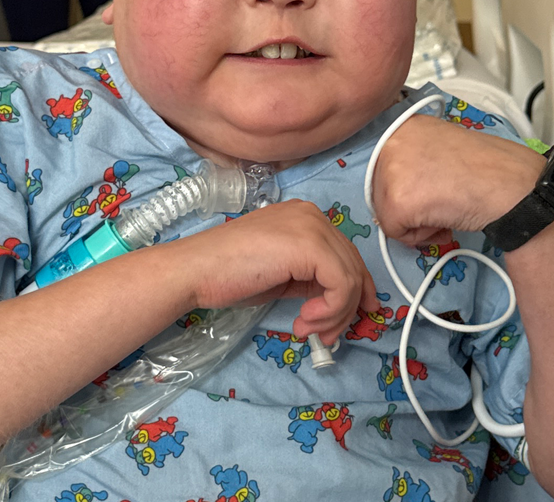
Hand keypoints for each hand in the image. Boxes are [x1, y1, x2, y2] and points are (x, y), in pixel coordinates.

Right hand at [172, 201, 378, 343]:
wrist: (198, 269)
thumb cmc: (229, 273)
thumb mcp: (281, 273)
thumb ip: (310, 277)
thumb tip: (338, 302)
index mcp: (305, 218)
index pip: (345, 254)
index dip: (355, 289)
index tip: (348, 319)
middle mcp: (313, 215)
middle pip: (352, 265)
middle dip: (346, 308)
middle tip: (326, 336)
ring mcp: (313, 227)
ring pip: (350, 278)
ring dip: (334, 315)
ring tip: (308, 330)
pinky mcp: (311, 246)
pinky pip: (341, 285)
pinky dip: (330, 310)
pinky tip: (306, 320)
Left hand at [370, 115, 543, 247]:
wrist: (513, 186)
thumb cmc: (486, 170)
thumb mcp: (439, 147)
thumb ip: (412, 159)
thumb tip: (392, 184)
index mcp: (403, 125)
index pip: (382, 168)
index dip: (407, 186)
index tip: (426, 187)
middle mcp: (391, 142)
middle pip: (380, 192)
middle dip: (410, 206)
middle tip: (442, 199)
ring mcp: (392, 170)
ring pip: (386, 215)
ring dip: (417, 222)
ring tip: (446, 206)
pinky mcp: (398, 200)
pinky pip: (396, 233)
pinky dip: (422, 236)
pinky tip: (446, 219)